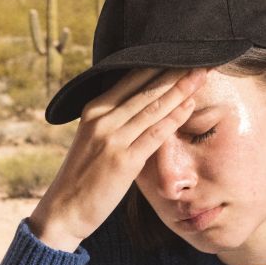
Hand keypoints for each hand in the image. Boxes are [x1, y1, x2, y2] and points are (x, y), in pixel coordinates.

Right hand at [28, 67, 207, 251]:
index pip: (131, 80)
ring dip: (180, 90)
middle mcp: (102, 119)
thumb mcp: (93, 137)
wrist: (65, 209)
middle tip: (200, 59)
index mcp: (94, 110)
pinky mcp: (124, 161)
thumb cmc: (84, 174)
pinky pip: (155, 134)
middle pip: (146, 90)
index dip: (158, 66)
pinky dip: (175, 117)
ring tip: (201, 75)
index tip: (181, 55)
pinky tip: (190, 105)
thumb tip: (142, 101)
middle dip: (175, 73)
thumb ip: (114, 118)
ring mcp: (113, 139)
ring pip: (153, 108)